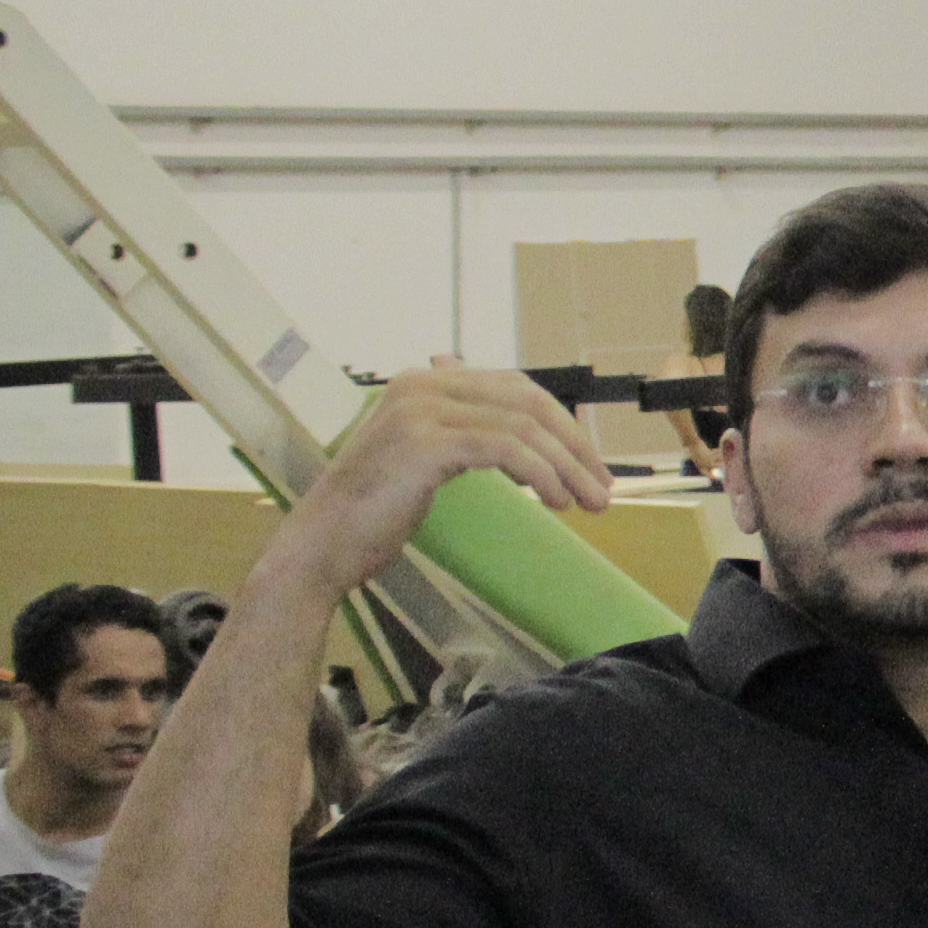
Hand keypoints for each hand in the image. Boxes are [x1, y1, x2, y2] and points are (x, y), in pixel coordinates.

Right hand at [274, 360, 613, 600]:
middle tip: (604, 486)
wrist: (322, 545)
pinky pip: (507, 450)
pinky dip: (541, 474)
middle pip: (528, 401)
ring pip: (524, 426)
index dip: (563, 424)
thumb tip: (520, 423)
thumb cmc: (375, 510)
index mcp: (424, 382)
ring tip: (589, 503)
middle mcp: (422, 385)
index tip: (590, 463)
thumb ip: (465, 430)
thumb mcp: (425, 457)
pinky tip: (555, 501)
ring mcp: (421, 411)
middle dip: (575, 444)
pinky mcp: (425, 443)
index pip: (516, 388)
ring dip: (567, 466)